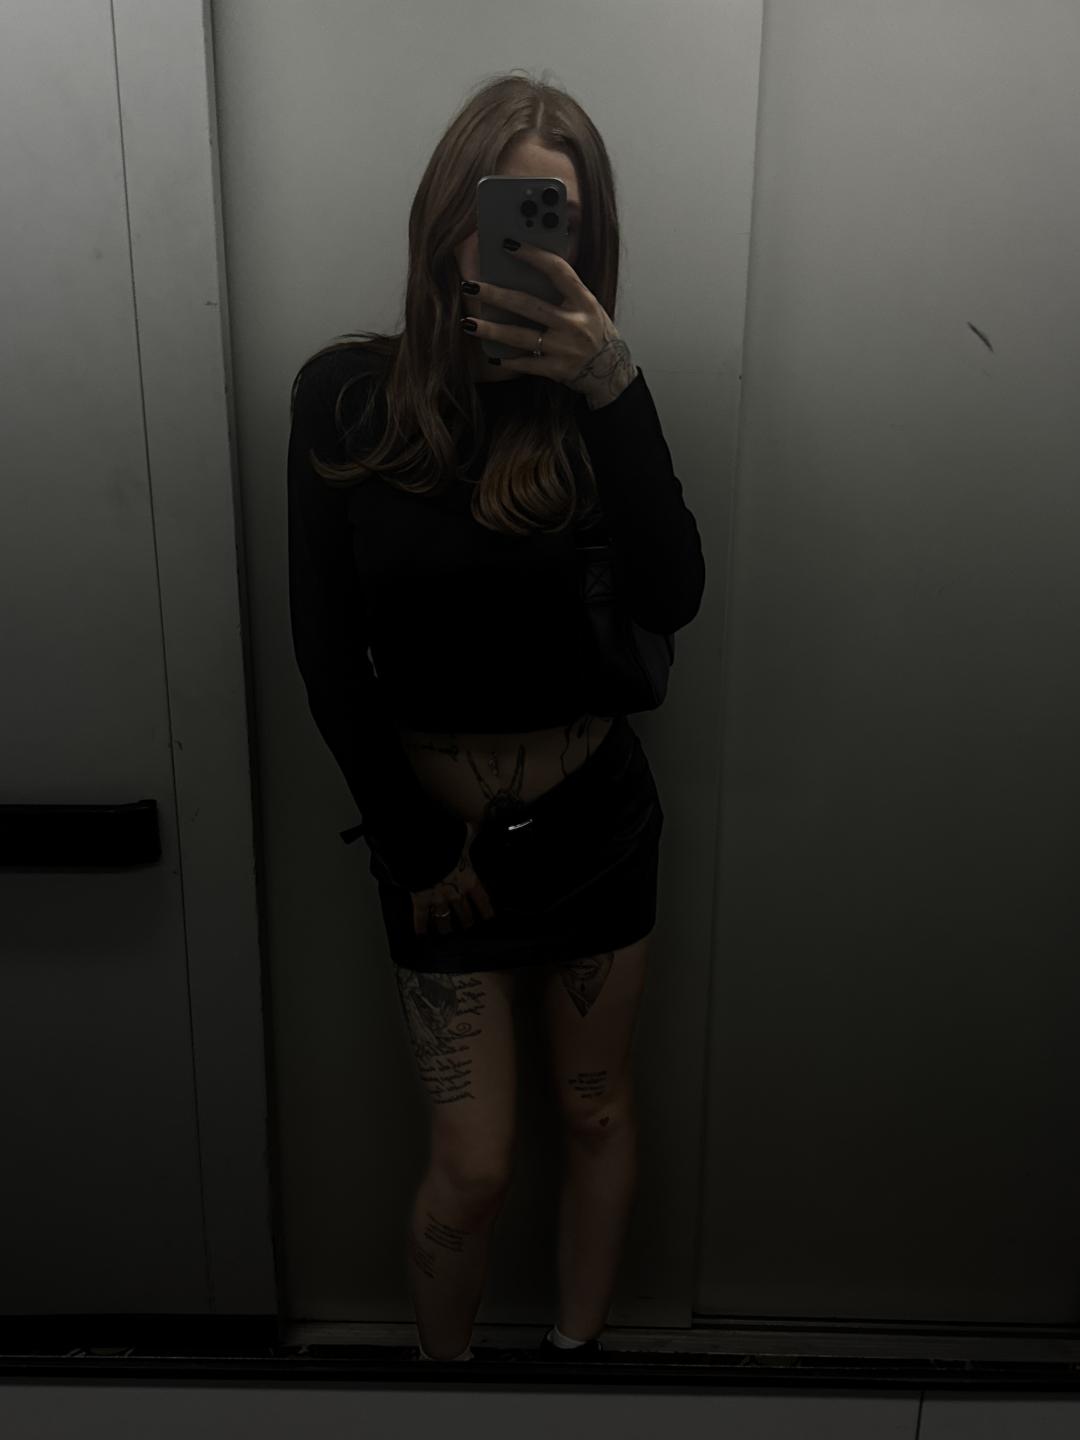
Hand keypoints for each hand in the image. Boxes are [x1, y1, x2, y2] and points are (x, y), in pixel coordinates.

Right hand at [409, 819, 495, 936]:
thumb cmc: (447, 843)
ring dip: (446, 929)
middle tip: (468, 928)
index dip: (487, 911)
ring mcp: (438, 900)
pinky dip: (420, 928)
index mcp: (470, 881)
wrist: (424, 851)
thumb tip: (479, 822)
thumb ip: (472, 832)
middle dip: (467, 923)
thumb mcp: (464, 835)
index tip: (489, 918)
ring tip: (447, 934)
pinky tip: (421, 936)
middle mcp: (456, 895)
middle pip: (465, 916)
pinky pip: (421, 918)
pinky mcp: (421, 901)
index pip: (483, 901)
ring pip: (445, 921)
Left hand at [463, 240, 637, 407]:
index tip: (508, 243)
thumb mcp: (587, 306)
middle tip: (471, 285)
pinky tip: (492, 355)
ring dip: (492, 329)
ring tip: (468, 323)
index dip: (533, 254)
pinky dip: (508, 360)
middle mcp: (575, 323)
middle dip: (496, 295)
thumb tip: (522, 274)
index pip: (557, 270)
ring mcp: (566, 348)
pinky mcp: (558, 370)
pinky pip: (527, 363)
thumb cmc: (594, 332)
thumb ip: (562, 292)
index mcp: (584, 300)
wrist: (612, 372)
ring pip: (521, 336)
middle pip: (528, 304)